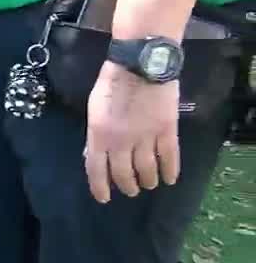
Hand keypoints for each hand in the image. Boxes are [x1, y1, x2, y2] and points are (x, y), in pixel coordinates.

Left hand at [83, 61, 180, 203]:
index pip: (96, 169)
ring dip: (148, 180)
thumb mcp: (94, 110)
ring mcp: (146, 137)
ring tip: (149, 184)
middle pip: (124, 173)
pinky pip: (170, 157)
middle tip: (131, 190)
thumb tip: (93, 155)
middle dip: (127, 185)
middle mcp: (121, 141)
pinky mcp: (167, 131)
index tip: (104, 198)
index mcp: (99, 135)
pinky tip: (170, 179)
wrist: (140, 64)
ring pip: (147, 169)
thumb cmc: (112, 83)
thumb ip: (95, 134)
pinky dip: (171, 171)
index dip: (100, 187)